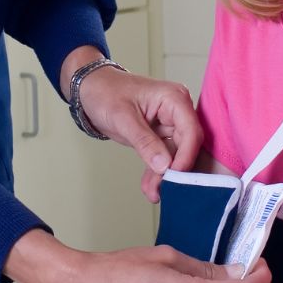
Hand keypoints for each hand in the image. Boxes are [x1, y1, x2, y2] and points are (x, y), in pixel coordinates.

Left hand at [60, 49, 199, 201]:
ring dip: (164, 175)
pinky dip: (156, 172)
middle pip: (186, 146)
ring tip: (153, 192)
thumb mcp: (123, 117)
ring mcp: (169, 124)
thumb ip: (144, 141)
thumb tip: (164, 165)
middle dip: (174, 170)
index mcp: (174, 98)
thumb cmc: (106, 92)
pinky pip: (163, 157)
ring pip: (175, 156)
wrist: (91, 89)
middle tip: (163, 190)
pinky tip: (150, 187)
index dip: (186, 156)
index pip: (191, 131)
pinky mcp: (160, 135)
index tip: (174, 176)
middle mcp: (177, 111)